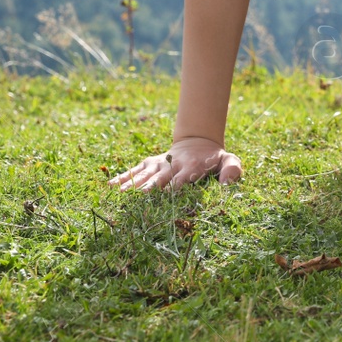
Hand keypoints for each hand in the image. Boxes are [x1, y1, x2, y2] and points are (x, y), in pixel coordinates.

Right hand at [108, 135, 242, 191]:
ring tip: (120, 194)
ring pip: (145, 174)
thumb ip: (232, 169)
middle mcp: (172, 165)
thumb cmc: (214, 159)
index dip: (174, 188)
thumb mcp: (228, 160)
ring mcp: (159, 163)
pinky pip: (135, 170)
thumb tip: (227, 184)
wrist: (198, 142)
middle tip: (140, 197)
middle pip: (160, 178)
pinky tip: (109, 185)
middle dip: (151, 187)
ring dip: (133, 184)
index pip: (182, 180)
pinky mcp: (150, 163)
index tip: (166, 198)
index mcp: (191, 168)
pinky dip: (122, 176)